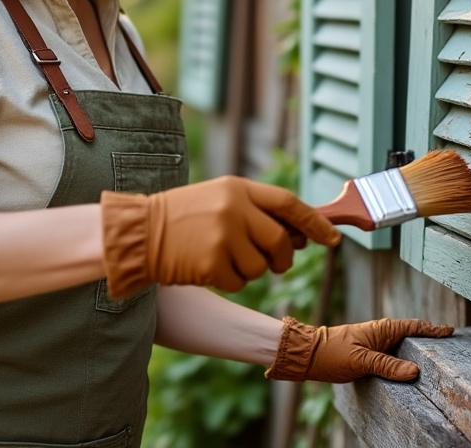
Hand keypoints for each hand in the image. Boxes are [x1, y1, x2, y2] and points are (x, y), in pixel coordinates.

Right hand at [100, 176, 341, 296]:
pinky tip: (206, 268)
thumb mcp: (218, 199)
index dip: (314, 222)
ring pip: (261, 267)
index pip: (288, 203)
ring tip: (220, 257)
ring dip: (247, 270)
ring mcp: (223, 235)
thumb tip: (301, 235)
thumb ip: (255, 211)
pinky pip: (239, 282)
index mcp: (237, 187)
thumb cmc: (181, 218)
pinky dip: (228, 281)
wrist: (137, 233)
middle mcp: (233, 208)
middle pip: (281, 241)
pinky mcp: (212, 262)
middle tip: (268, 261)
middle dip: (280, 258)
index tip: (332, 238)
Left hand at [264, 316, 453, 382]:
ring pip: (401, 349)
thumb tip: (415, 372)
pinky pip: (392, 359)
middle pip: (411, 338)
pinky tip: (409, 374)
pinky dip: (402, 363)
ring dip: (416, 354)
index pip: (413, 327)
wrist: (306, 356)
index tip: (450, 331)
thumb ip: (387, 366)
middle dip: (428, 342)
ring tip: (435, 363)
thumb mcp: (361, 361)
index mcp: (382, 329)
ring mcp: (375, 346)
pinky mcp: (368, 357)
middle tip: (449, 349)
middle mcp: (381, 335)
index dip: (432, 329)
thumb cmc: (332, 353)